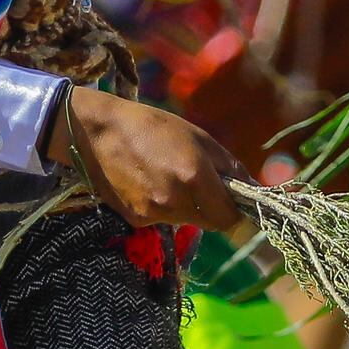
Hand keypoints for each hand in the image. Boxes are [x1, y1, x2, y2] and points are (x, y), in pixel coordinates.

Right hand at [53, 84, 244, 232]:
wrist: (97, 132)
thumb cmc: (152, 126)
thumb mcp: (197, 136)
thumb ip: (228, 165)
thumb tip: (252, 188)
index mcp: (194, 176)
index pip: (229, 218)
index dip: (235, 210)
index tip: (232, 200)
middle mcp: (175, 200)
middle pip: (210, 223)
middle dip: (212, 208)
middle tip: (200, 185)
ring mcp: (153, 213)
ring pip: (186, 221)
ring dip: (187, 207)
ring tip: (167, 178)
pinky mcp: (135, 219)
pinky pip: (161, 219)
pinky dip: (162, 207)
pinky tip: (147, 183)